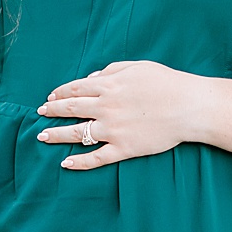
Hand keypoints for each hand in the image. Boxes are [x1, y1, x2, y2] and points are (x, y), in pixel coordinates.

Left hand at [37, 61, 204, 168]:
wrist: (191, 107)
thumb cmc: (169, 83)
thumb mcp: (141, 67)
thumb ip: (114, 70)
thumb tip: (92, 77)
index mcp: (110, 86)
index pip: (76, 88)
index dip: (59, 93)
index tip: (49, 97)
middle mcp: (107, 107)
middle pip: (71, 109)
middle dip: (51, 111)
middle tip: (39, 113)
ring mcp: (114, 129)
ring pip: (77, 134)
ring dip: (57, 135)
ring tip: (42, 136)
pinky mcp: (124, 148)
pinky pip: (96, 157)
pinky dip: (79, 162)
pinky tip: (66, 163)